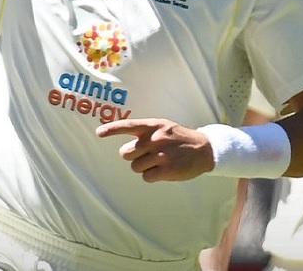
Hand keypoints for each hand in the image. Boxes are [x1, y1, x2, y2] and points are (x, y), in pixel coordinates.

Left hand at [96, 118, 214, 181]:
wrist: (204, 149)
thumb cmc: (178, 138)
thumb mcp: (163, 127)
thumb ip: (145, 131)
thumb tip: (124, 143)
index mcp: (153, 126)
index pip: (128, 126)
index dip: (111, 129)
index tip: (98, 132)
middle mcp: (155, 139)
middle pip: (126, 153)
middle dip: (133, 156)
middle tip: (147, 154)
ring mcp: (161, 155)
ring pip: (135, 167)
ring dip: (143, 167)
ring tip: (158, 161)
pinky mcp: (167, 170)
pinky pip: (146, 177)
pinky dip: (151, 176)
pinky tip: (162, 170)